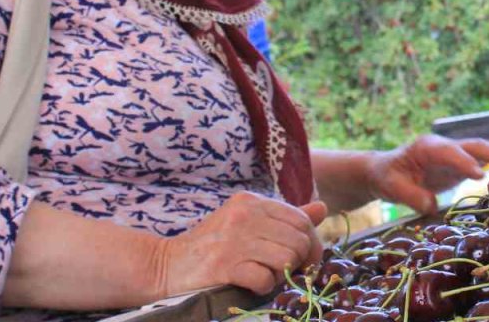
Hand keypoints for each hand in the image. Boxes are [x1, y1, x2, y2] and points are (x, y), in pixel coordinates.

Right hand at [154, 192, 327, 295]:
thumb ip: (285, 217)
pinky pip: (266, 278)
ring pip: (287, 258)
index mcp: (251, 201)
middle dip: (299, 262)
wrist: (166, 265)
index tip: (303, 260)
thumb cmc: (212, 246)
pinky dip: (264, 286)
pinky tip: (251, 284)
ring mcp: (234, 239)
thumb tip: (322, 208)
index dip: (310, 243)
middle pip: (299, 240)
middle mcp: (244, 215)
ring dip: (282, 275)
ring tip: (265, 275)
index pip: (302, 220)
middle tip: (285, 272)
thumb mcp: (246, 223)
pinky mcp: (224, 265)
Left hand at [367, 135, 488, 213]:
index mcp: (427, 147)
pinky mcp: (460, 165)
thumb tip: (431, 207)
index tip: (478, 175)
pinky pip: (482, 164)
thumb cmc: (386, 177)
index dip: (464, 162)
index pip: (449, 152)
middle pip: (474, 146)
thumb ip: (410, 196)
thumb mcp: (391, 188)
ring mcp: (454, 154)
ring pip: (482, 152)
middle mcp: (445, 146)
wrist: (386, 171)